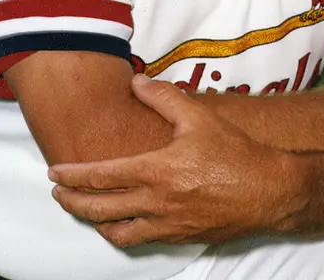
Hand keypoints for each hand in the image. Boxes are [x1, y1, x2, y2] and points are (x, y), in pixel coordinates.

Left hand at [48, 74, 298, 247]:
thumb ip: (164, 97)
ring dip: (94, 223)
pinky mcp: (180, 238)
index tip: (54, 172)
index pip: (101, 177)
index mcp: (157, 172)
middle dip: (72, 202)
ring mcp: (168, 226)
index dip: (73, 175)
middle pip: (100, 210)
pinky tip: (122, 224)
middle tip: (58, 193)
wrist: (269, 192)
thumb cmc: (235, 153)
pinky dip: (123, 233)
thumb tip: (136, 82)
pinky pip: (141, 241)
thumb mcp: (199, 117)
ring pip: (117, 233)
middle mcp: (157, 203)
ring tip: (85, 211)